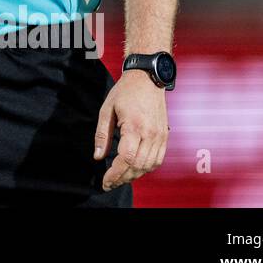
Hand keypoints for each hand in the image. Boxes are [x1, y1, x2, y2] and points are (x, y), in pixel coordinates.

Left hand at [93, 70, 169, 191]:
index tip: (106, 181)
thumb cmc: (125, 91)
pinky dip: (146, 168)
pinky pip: (158, 160)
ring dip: (134, 175)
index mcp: (134, 126)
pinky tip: (135, 169)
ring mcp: (160, 136)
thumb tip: (98, 156)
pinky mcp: (165, 136)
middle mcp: (151, 133)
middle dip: (123, 178)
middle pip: (138, 166)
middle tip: (110, 183)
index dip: (115, 174)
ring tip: (120, 178)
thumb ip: (102, 135)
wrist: (147, 79)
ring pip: (149, 166)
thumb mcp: (106, 109)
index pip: (126, 158)